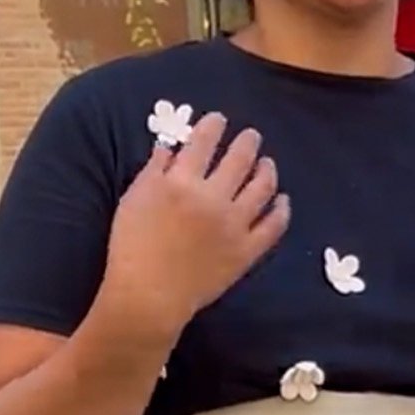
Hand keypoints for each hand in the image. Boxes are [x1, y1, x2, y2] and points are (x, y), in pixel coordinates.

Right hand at [100, 111, 288, 337]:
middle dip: (247, 142)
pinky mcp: (248, 249)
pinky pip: (274, 225)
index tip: (219, 119)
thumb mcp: (133, 200)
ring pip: (262, 188)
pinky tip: (283, 201)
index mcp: (181, 182)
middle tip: (251, 135)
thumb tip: (171, 146)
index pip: (203, 143)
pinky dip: (281, 210)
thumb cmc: (132, 246)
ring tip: (268, 162)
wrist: (148, 294)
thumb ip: (154, 170)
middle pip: (239, 160)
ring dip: (267, 170)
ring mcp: (236, 223)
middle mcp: (213, 197)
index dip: (213, 126)